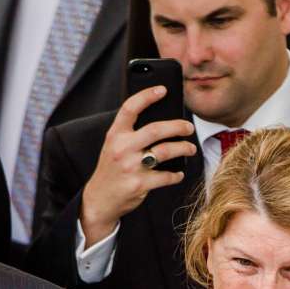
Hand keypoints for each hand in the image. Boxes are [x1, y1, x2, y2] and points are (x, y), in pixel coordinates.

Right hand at [79, 85, 196, 247]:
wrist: (99, 199)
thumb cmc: (112, 169)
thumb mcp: (114, 146)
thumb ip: (130, 132)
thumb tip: (162, 117)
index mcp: (115, 135)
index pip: (130, 108)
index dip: (146, 96)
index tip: (163, 89)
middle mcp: (122, 148)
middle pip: (156, 129)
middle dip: (178, 126)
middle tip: (188, 127)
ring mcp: (131, 167)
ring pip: (166, 151)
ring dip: (183, 148)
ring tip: (190, 148)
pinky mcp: (139, 184)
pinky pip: (166, 176)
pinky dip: (176, 175)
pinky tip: (178, 173)